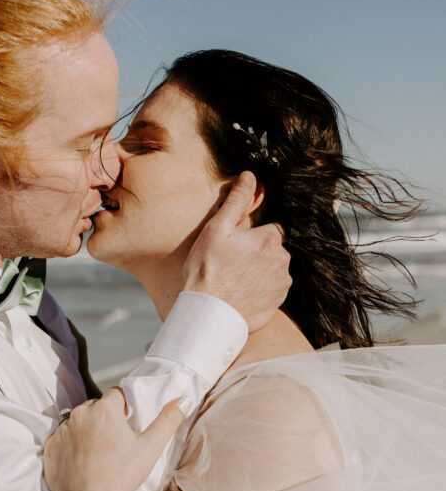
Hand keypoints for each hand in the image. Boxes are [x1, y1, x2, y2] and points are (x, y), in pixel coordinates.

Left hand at [44, 389, 185, 490]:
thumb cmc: (122, 477)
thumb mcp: (151, 447)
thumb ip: (168, 420)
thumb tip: (182, 400)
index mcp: (104, 410)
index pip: (115, 395)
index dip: (123, 407)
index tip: (126, 422)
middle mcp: (79, 415)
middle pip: (94, 408)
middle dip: (102, 420)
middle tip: (113, 443)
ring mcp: (62, 432)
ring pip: (76, 424)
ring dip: (85, 433)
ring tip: (97, 456)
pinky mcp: (50, 449)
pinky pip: (60, 441)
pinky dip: (68, 448)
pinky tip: (81, 464)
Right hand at [182, 172, 290, 331]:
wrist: (208, 314)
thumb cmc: (207, 271)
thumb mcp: (217, 229)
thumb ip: (237, 200)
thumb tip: (250, 176)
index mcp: (270, 239)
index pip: (271, 229)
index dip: (252, 236)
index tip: (236, 246)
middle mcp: (282, 260)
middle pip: (273, 250)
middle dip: (258, 254)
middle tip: (232, 264)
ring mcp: (282, 284)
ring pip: (274, 270)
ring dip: (261, 272)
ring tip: (235, 281)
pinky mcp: (277, 304)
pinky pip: (272, 291)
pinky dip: (261, 291)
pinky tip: (242, 294)